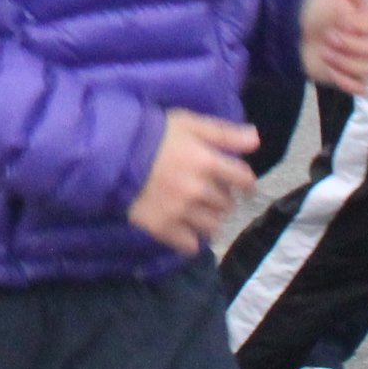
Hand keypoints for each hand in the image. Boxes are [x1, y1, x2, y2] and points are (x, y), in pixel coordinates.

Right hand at [128, 109, 258, 253]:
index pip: (243, 179)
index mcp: (208, 162)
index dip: (246, 182)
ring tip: (199, 213)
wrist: (110, 154)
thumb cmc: (152, 133)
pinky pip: (190, 245)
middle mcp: (199, 191)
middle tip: (210, 194)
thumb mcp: (188, 123)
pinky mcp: (163, 228)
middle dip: (222, 199)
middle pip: (227, 205)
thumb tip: (256, 140)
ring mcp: (181, 212)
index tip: (242, 185)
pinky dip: (192, 240)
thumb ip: (223, 133)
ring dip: (210, 220)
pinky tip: (185, 230)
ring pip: (213, 227)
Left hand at [301, 0, 367, 90]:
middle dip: (351, 44)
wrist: (286, 29)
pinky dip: (344, 79)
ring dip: (343, 61)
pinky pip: (362, 87)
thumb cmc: (313, 5)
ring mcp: (361, 60)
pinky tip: (330, 69)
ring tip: (325, 51)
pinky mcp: (350, 78)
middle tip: (329, 36)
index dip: (366, 25)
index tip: (344, 21)